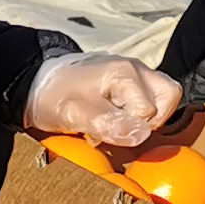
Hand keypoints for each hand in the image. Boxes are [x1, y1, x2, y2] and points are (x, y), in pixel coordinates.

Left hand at [25, 56, 181, 148]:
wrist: (36, 83)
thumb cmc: (54, 96)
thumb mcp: (75, 113)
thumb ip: (108, 123)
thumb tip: (142, 135)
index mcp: (126, 73)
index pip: (149, 112)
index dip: (130, 129)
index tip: (102, 132)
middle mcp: (137, 69)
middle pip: (168, 98)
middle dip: (147, 121)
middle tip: (118, 128)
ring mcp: (135, 73)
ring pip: (163, 98)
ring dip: (145, 118)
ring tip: (118, 124)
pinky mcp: (130, 81)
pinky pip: (150, 98)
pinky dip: (138, 113)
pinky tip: (115, 118)